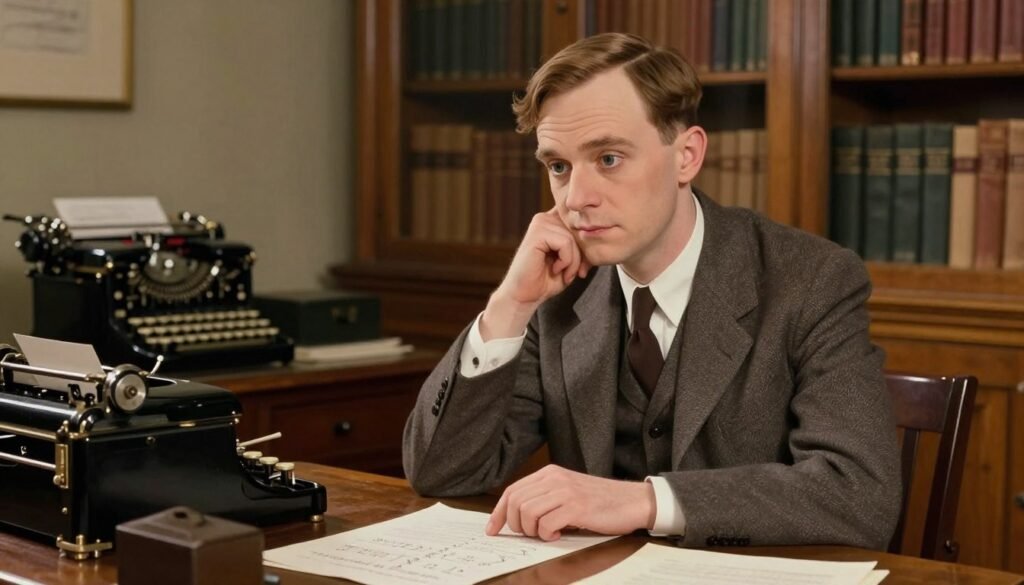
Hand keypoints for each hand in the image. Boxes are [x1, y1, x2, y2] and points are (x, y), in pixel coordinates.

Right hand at [480, 209, 590, 339]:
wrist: (525, 296)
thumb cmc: (547, 279)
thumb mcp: (572, 260)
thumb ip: (582, 245)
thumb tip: (601, 232)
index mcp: (553, 221)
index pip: (581, 221)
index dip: (586, 244)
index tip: (583, 266)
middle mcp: (545, 218)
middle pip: (579, 231)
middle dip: (581, 256)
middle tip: (573, 273)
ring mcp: (540, 223)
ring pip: (573, 238)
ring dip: (573, 261)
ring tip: (563, 272)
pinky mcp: (537, 233)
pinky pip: (565, 243)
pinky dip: (566, 261)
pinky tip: (555, 269)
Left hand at [485, 464, 655, 540]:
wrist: (633, 500)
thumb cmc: (600, 501)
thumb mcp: (567, 492)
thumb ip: (545, 498)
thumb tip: (517, 517)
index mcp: (549, 473)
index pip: (512, 491)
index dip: (498, 513)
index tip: (493, 529)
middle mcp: (554, 478)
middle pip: (515, 502)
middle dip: (517, 525)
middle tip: (532, 534)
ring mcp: (565, 491)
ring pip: (527, 513)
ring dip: (533, 531)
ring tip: (548, 533)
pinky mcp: (576, 507)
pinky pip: (546, 524)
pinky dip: (548, 535)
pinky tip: (560, 535)